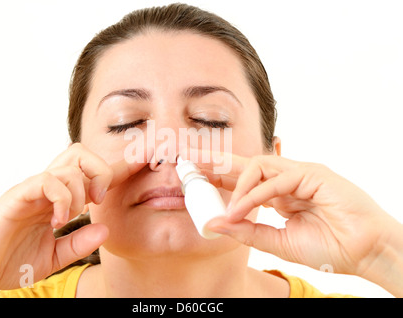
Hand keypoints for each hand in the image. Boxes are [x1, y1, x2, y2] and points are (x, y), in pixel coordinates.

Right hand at [0, 143, 146, 295]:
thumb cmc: (9, 260)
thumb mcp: (54, 257)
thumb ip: (79, 244)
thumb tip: (105, 229)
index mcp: (57, 199)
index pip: (90, 175)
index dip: (118, 168)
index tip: (143, 164)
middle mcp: (47, 188)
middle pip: (82, 153)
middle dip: (101, 171)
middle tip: (98, 199)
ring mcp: (32, 190)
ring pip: (68, 164)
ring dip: (82, 189)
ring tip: (75, 214)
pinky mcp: (17, 196)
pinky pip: (46, 181)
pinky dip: (62, 197)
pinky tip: (58, 220)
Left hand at [199, 153, 401, 294]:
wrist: (366, 253)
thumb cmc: (330, 247)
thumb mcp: (278, 242)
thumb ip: (247, 232)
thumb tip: (214, 224)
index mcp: (279, 194)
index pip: (243, 178)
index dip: (218, 175)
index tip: (193, 175)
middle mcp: (287, 179)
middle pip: (245, 163)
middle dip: (216, 160)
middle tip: (189, 158)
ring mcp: (300, 173)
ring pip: (259, 165)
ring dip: (238, 185)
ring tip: (227, 208)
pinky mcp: (313, 174)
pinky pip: (278, 178)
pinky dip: (257, 194)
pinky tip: (243, 208)